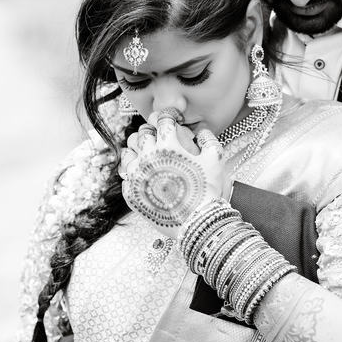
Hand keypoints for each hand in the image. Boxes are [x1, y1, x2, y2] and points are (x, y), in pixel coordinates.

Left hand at [119, 108, 227, 238]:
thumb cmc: (208, 192)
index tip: (171, 120)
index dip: (168, 117)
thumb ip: (208, 138)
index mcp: (167, 146)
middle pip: (142, 134)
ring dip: (139, 151)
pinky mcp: (131, 194)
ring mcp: (136, 177)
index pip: (162, 120)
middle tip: (162, 139)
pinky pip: (126, 176)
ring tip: (150, 157)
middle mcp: (147, 158)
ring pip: (128, 152)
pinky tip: (146, 176)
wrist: (198, 225)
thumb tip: (200, 130)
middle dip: (153, 133)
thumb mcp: (216, 160)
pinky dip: (135, 173)